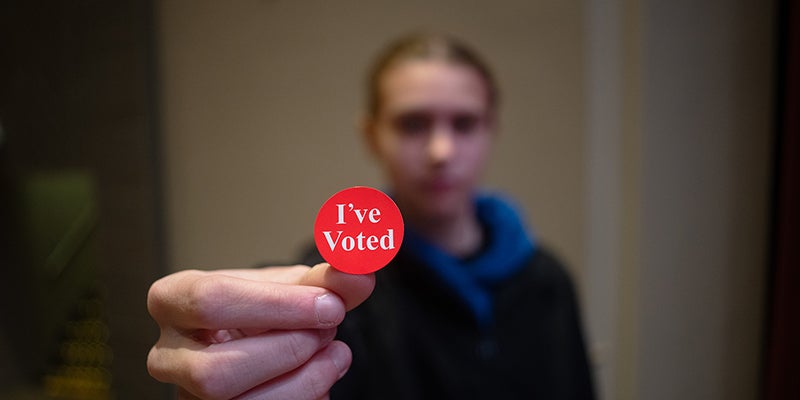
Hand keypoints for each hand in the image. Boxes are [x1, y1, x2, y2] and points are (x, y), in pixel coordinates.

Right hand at [146, 263, 374, 398]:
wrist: (258, 345)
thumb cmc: (264, 311)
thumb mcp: (291, 288)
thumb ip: (327, 280)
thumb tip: (360, 271)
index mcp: (173, 301)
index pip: (211, 301)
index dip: (277, 305)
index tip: (331, 304)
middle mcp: (169, 355)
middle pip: (217, 370)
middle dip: (287, 351)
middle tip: (329, 330)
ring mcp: (188, 395)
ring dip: (303, 379)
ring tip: (334, 352)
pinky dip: (305, 397)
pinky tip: (322, 375)